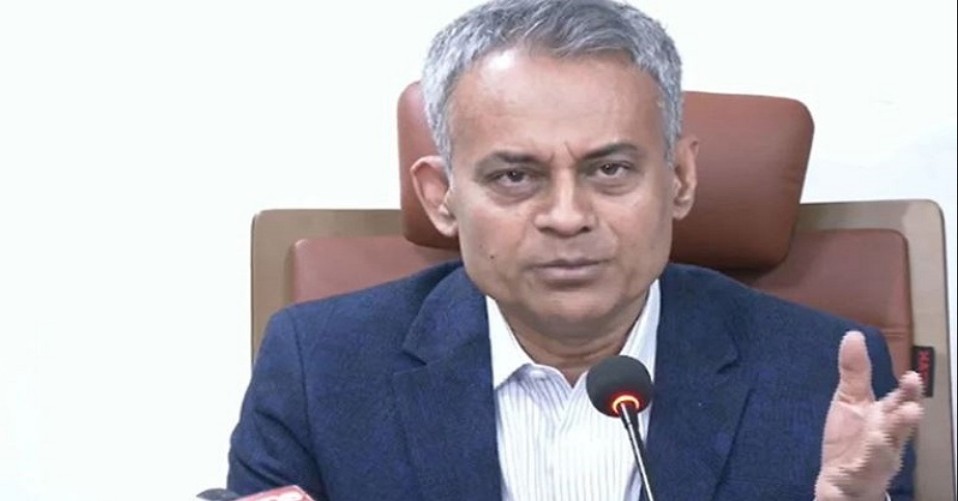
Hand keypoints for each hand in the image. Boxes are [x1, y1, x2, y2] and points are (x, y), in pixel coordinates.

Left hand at [815, 331, 923, 499]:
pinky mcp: (861, 475)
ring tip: (898, 427)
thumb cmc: (852, 437)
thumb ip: (855, 371)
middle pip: (899, 426)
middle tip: (913, 407)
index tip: (912, 377)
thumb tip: (853, 335)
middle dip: (906, 417)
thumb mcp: (850, 400)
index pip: (899, 402)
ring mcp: (877, 458)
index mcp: (884, 417)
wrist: (841, 480)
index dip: (907, 392)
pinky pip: (867, 468)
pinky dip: (871, 458)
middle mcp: (886, 437)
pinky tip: (872, 446)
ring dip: (892, 439)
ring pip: (887, 449)